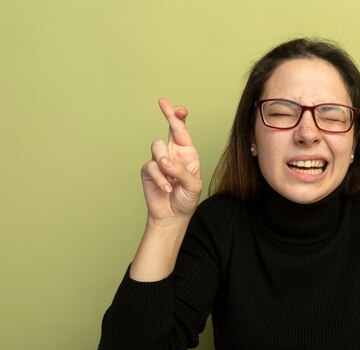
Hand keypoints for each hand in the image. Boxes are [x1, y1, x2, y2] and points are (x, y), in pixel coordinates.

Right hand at [140, 98, 201, 223]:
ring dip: (166, 164)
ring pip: (158, 147)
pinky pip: (151, 167)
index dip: (178, 116)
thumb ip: (182, 171)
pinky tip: (166, 188)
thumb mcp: (193, 185)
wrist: (172, 216)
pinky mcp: (148, 171)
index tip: (174, 106)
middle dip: (169, 116)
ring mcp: (159, 161)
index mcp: (187, 154)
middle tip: (164, 104)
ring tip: (172, 180)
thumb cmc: (186, 199)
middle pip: (168, 130)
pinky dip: (160, 179)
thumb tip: (165, 161)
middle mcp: (173, 154)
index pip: (182, 132)